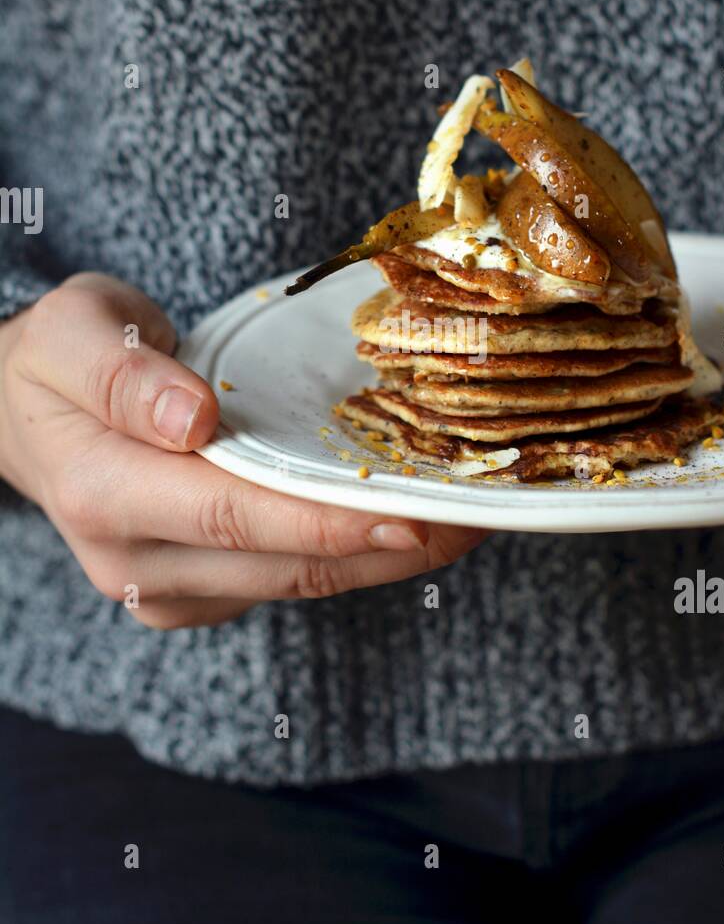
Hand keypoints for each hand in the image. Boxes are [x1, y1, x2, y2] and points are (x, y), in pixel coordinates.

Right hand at [0, 273, 484, 627]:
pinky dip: (351, 551)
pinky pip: (288, 578)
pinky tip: (405, 518)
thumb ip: (120, 372)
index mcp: (102, 491)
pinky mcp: (200, 593)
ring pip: (297, 583)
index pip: (231, 513)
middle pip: (282, 563)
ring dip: (385, 557)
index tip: (411, 511)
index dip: (325, 518)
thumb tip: (193, 419)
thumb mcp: (72, 330)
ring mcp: (168, 588)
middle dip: (387, 545)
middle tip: (479, 514)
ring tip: (468, 517)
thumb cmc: (58, 359)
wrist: (31, 418)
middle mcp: (134, 561)